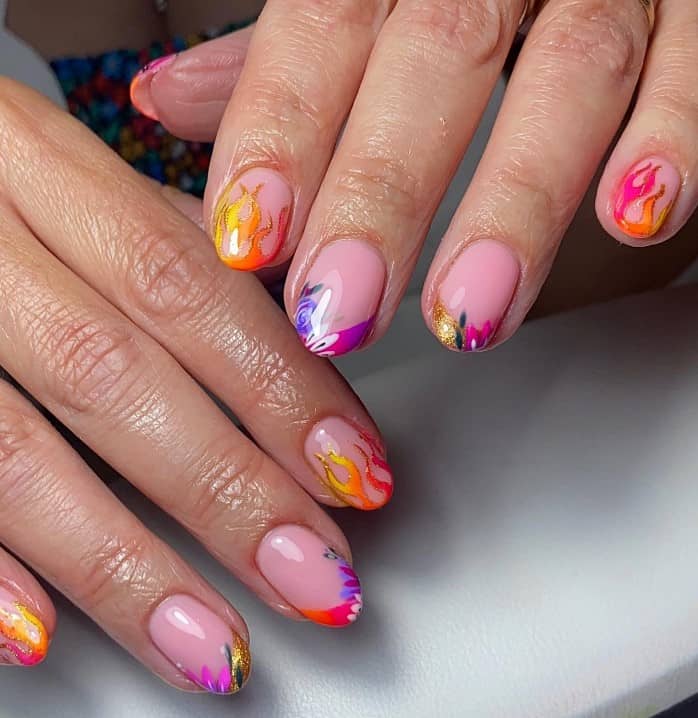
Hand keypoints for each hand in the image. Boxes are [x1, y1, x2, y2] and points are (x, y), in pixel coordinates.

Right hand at [0, 80, 391, 689]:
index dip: (278, 387)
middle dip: (227, 489)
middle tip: (313, 575)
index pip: (185, 286)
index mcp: (40, 166)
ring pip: (18, 452)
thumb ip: (181, 256)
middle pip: (115, 375)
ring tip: (213, 645)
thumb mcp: (82, 185)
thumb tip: (305, 342)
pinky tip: (44, 633)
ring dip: (124, 564)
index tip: (354, 471)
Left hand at [132, 0, 695, 355]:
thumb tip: (168, 103)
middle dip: (382, 194)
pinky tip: (631, 219)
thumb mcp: (366, 3)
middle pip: (437, 58)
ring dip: (513, 205)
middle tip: (338, 311)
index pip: (325, 25)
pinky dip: (671, 142)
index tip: (247, 241)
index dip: (280, 134)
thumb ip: (278, 58)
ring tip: (465, 312)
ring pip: (570, 74)